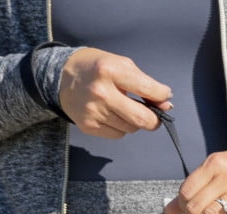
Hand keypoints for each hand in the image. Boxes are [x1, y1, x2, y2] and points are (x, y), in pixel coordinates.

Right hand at [57, 48, 172, 137]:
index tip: (164, 96)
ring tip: (128, 110)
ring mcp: (93, 112)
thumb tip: (165, 104)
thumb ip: (143, 83)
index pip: (148, 89)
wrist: (62, 77)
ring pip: (130, 128)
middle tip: (156, 117)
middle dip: (154, 120)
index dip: (162, 95)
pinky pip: (117, 134)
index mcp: (112, 71)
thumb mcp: (121, 64)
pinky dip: (121, 127)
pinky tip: (114, 116)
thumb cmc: (97, 68)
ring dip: (135, 122)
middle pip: (140, 118)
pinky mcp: (88, 126)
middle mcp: (101, 93)